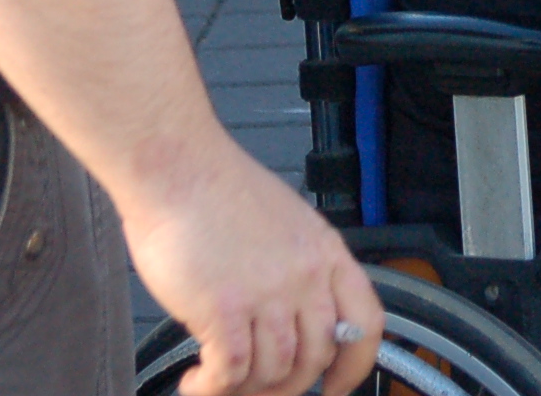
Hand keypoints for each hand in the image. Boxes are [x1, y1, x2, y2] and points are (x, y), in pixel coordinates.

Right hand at [124, 141, 382, 395]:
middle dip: (286, 386)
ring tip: (217, 379)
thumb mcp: (284, 222)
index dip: (356, 366)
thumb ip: (297, 268)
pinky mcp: (224, 310)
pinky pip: (229, 373)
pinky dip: (211, 388)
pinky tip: (197, 381)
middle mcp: (304, 276)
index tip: (338, 385)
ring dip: (243, 388)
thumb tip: (290, 317)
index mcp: (324, 253)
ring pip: (273, 373)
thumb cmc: (215, 188)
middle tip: (256, 387)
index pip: (365, 323)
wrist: (176, 166)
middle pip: (315, 359)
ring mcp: (267, 294)